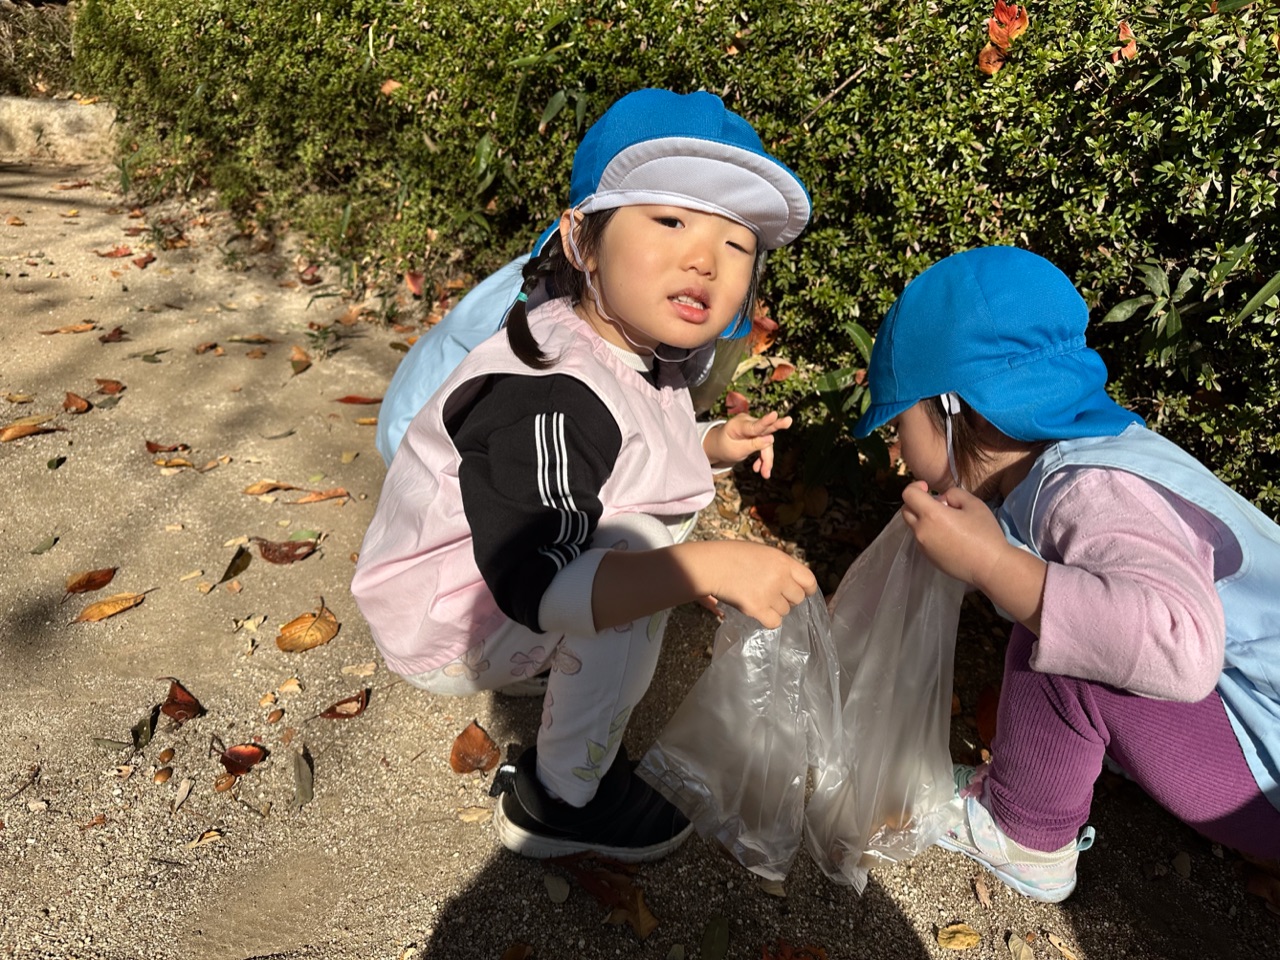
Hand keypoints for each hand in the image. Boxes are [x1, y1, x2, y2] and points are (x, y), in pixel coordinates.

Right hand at [700, 541, 816, 628]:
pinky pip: (774, 622)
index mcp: (783, 561)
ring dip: (775, 609)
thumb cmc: (732, 555)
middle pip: (798, 598)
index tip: (801, 592)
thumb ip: (780, 566)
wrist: (711, 565)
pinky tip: (757, 611)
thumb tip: (792, 583)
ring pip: (785, 611)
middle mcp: (780, 577)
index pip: (809, 581)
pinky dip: (768, 620)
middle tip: (772, 595)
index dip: (806, 589)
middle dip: (787, 599)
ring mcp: (769, 594)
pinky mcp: (757, 608)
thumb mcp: (762, 553)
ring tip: (758, 599)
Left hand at [705, 411, 792, 478]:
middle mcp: (748, 422)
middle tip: (788, 421)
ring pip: (766, 443)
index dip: (765, 421)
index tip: (774, 415)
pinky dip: (763, 458)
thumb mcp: (736, 450)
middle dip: (777, 425)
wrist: (719, 446)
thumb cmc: (724, 447)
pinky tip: (758, 469)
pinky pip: (764, 445)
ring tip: (765, 474)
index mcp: (738, 425)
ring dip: (766, 459)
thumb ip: (753, 445)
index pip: (754, 426)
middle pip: (765, 428)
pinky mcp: (757, 433)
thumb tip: (771, 439)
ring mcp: (753, 427)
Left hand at [900, 481, 1008, 586]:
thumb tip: (942, 499)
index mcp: (931, 515)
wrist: (990, 566)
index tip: (927, 487)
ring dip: (923, 518)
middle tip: (938, 504)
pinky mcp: (928, 558)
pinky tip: (948, 536)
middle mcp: (921, 531)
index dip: (915, 486)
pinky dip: (928, 532)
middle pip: (906, 511)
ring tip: (947, 521)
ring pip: (914, 526)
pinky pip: (921, 539)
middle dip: (916, 502)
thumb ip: (954, 494)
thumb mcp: (974, 504)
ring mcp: (923, 547)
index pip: (908, 494)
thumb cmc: (984, 533)